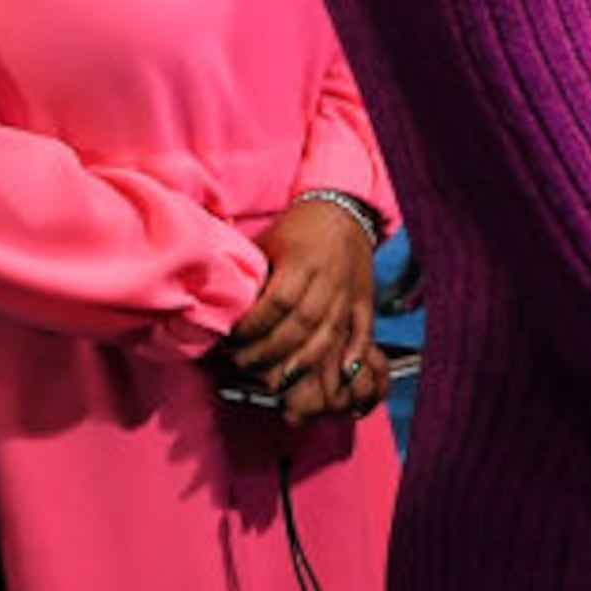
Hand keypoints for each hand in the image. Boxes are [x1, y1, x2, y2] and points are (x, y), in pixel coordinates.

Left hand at [229, 196, 380, 419]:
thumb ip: (253, 275)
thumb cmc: (299, 228)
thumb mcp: (268, 242)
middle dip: (271, 351)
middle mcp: (329, 278)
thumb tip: (226, 309)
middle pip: (302, 324)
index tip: (234, 338)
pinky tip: (342, 373)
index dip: (254, 326)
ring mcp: (349, 291)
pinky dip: (355, 352)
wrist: (343, 211)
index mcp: (302, 260)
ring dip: (303, 361)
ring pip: (329, 333)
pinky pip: (363, 329)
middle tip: (245, 364)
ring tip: (278, 379)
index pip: (278, 302)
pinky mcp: (364, 299)